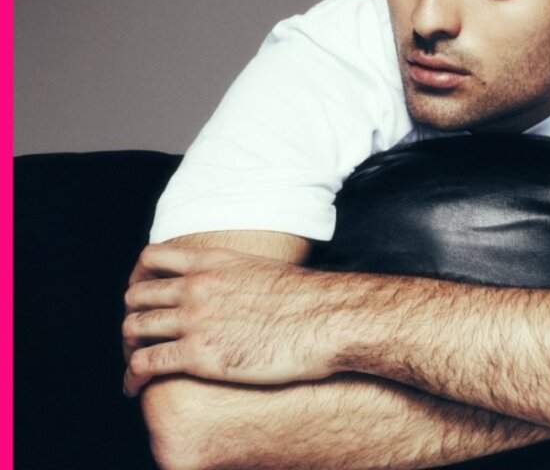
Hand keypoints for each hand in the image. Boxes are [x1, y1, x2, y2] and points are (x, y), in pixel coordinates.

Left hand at [122, 244, 335, 395]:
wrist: (325, 320)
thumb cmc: (308, 300)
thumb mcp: (265, 271)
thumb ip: (239, 276)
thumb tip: (241, 289)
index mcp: (213, 262)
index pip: (152, 258)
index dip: (140, 278)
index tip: (143, 296)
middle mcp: (197, 286)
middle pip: (137, 296)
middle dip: (132, 316)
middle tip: (137, 337)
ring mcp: (194, 319)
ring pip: (134, 328)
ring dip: (127, 348)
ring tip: (133, 364)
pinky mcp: (197, 355)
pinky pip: (145, 363)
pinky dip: (132, 376)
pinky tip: (134, 387)